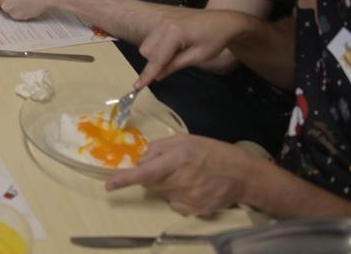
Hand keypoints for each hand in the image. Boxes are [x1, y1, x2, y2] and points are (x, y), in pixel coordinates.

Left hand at [104, 134, 253, 214]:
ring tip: (189, 175)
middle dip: (153, 175)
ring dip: (167, 185)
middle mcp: (178, 181)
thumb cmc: (211, 151)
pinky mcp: (194, 211)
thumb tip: (142, 161)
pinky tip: (194, 187)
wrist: (242, 173)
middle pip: (150, 183)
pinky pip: (175, 204)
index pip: (144, 173)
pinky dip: (179, 196)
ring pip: (162, 193)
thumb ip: (159, 148)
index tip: (109, 186)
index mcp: (175, 160)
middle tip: (173, 166)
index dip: (124, 180)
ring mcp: (186, 199)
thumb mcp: (184, 139)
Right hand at [134, 11, 250, 88]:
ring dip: (156, 54)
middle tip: (178, 60)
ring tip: (179, 52)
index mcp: (173, 33)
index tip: (136, 88)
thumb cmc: (214, 40)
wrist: (223, 21)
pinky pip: (151, 38)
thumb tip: (156, 77)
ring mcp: (161, 21)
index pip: (157, 58)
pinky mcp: (163, 20)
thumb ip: (174, 65)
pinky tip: (175, 45)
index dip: (147, 75)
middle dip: (155, 62)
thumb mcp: (197, 56)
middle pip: (146, 51)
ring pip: (146, 45)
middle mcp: (162, 24)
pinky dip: (158, 47)